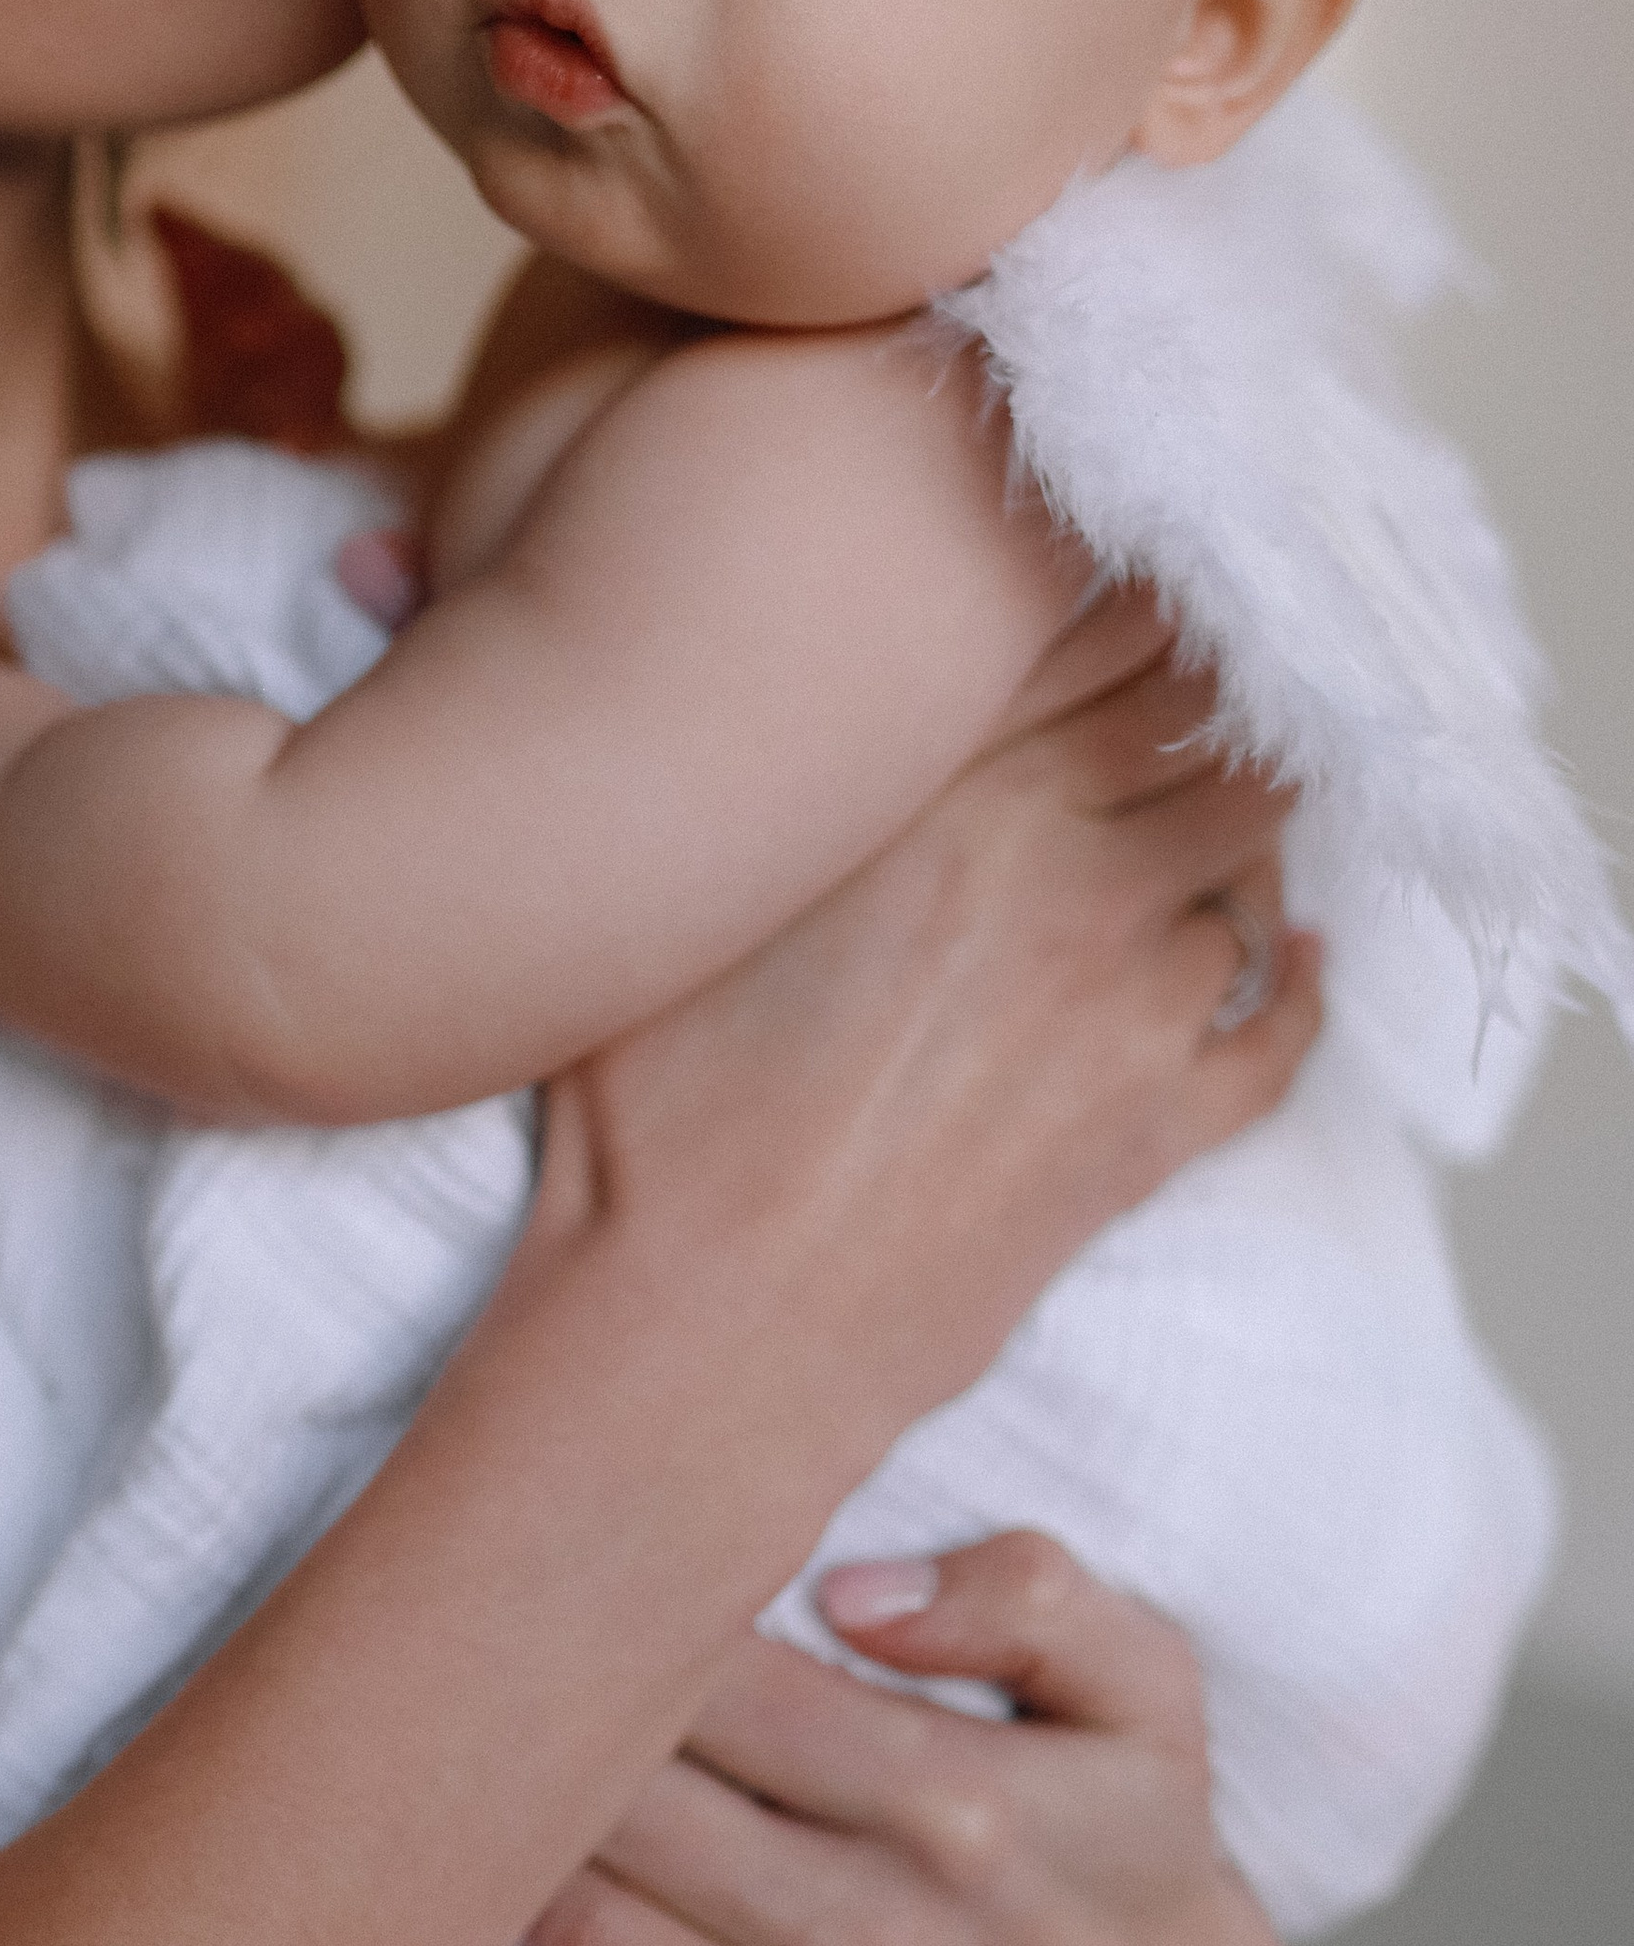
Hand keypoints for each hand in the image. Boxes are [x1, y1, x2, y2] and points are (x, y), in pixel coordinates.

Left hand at [522, 1533, 1284, 1945]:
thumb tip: (851, 1588)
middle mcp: (880, 1943)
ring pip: (594, 1942)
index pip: (725, 1684)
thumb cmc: (1134, 1834)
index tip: (580, 1565)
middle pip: (637, 1806)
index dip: (633, 1614)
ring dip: (508, 1857)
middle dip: (545, 1722)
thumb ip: (1024, 1595)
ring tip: (469, 1772)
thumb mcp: (1146, 1686)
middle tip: (487, 1652)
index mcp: (955, 1805)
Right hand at [529, 593, 1321, 1487]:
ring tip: (1187, 851)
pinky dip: (1289, 986)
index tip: (1123, 621)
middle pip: (1210, 729)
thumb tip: (821, 705)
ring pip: (1250, 869)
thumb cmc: (655, 1116)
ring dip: (1229, 852)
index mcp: (949, 784)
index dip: (1132, 615)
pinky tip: (1285, 962)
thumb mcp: (700, 890)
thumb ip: (803, 773)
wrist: (707, 1330)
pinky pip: (1277, 1030)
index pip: (1112, 633)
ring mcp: (1131, 999)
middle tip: (1170, 725)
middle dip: (1203, 715)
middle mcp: (1066, 865)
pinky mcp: (1160, 1127)